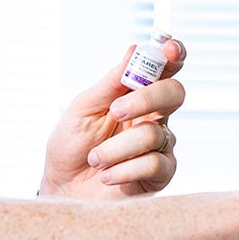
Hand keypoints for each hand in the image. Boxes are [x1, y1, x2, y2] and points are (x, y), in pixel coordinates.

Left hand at [39, 40, 187, 199]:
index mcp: (135, 95)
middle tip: (116, 110)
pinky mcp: (161, 175)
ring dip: (116, 148)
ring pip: (154, 134)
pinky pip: (155, 164)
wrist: (64, 191)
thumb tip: (133, 50)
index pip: (164, 69)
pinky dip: (124, 169)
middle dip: (146, 98)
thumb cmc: (72, 148)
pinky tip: (107, 176)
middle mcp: (153, 117)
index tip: (168, 49)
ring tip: (95, 160)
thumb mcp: (83, 109)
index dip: (174, 54)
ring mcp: (160, 146)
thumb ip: (110, 83)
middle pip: (174, 93)